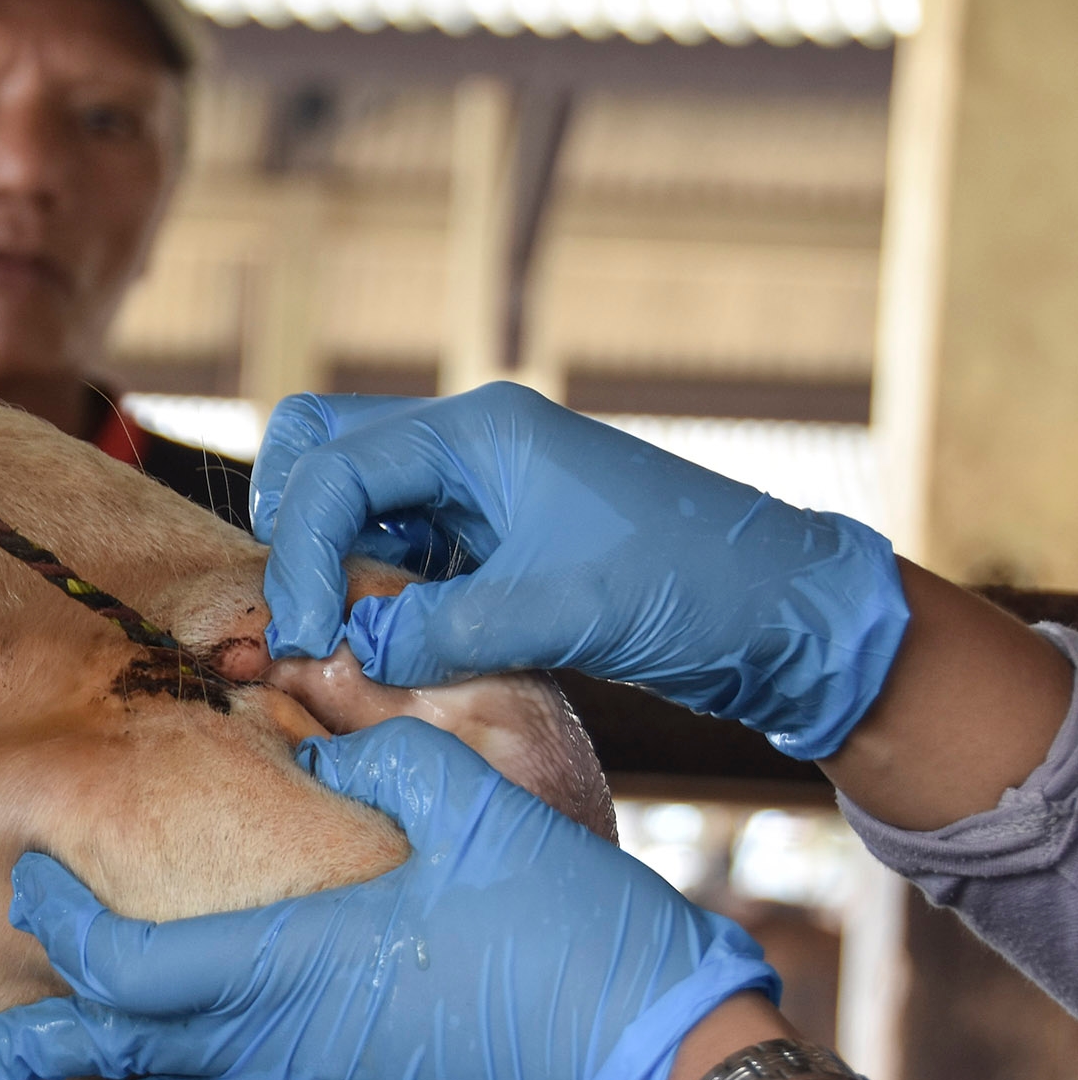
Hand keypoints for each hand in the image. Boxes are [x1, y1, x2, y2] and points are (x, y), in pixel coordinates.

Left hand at [0, 718, 776, 1079]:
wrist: (657, 1074)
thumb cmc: (566, 931)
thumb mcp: (476, 804)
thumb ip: (377, 742)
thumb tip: (316, 690)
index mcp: (284, 964)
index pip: (118, 965)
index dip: (57, 930)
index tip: (24, 888)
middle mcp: (271, 1058)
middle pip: (106, 1071)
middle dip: (15, 1075)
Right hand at [248, 383, 908, 759]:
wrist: (784, 615)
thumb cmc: (690, 590)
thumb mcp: (557, 612)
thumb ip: (436, 628)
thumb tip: (350, 647)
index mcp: (484, 432)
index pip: (339, 469)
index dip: (303, 554)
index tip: (305, 636)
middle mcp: (472, 444)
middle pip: (326, 449)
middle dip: (297, 528)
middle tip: (307, 612)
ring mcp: (481, 489)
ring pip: (359, 501)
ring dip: (337, 563)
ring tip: (346, 639)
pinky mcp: (494, 539)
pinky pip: (401, 547)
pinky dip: (378, 589)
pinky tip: (392, 643)